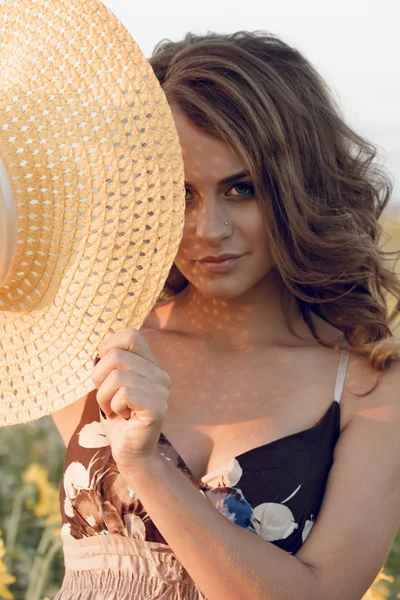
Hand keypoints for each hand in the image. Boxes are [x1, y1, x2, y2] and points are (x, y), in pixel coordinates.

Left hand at [91, 329, 169, 470]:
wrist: (130, 452)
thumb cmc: (118, 417)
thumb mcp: (111, 384)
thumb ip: (111, 364)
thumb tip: (101, 349)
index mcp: (151, 364)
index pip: (131, 335)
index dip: (108, 347)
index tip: (103, 369)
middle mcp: (160, 374)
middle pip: (116, 356)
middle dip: (99, 378)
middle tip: (105, 397)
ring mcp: (162, 391)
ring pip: (117, 377)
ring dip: (104, 396)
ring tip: (112, 408)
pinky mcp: (157, 408)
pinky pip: (124, 394)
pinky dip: (113, 405)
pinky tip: (121, 415)